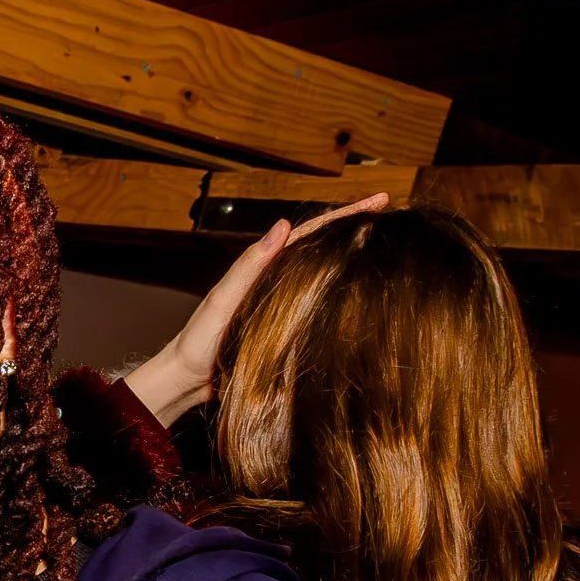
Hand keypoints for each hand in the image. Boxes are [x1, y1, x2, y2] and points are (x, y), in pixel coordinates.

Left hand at [126, 194, 389, 423]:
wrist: (185, 382)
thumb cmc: (198, 342)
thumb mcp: (223, 300)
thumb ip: (249, 266)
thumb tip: (284, 225)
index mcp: (264, 268)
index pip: (311, 233)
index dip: (345, 215)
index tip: (380, 198)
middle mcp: (277, 282)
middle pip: (323, 249)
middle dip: (358, 229)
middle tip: (394, 211)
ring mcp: (284, 306)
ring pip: (325, 277)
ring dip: (354, 259)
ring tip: (389, 244)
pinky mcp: (286, 332)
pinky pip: (321, 308)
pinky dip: (343, 296)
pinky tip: (365, 296)